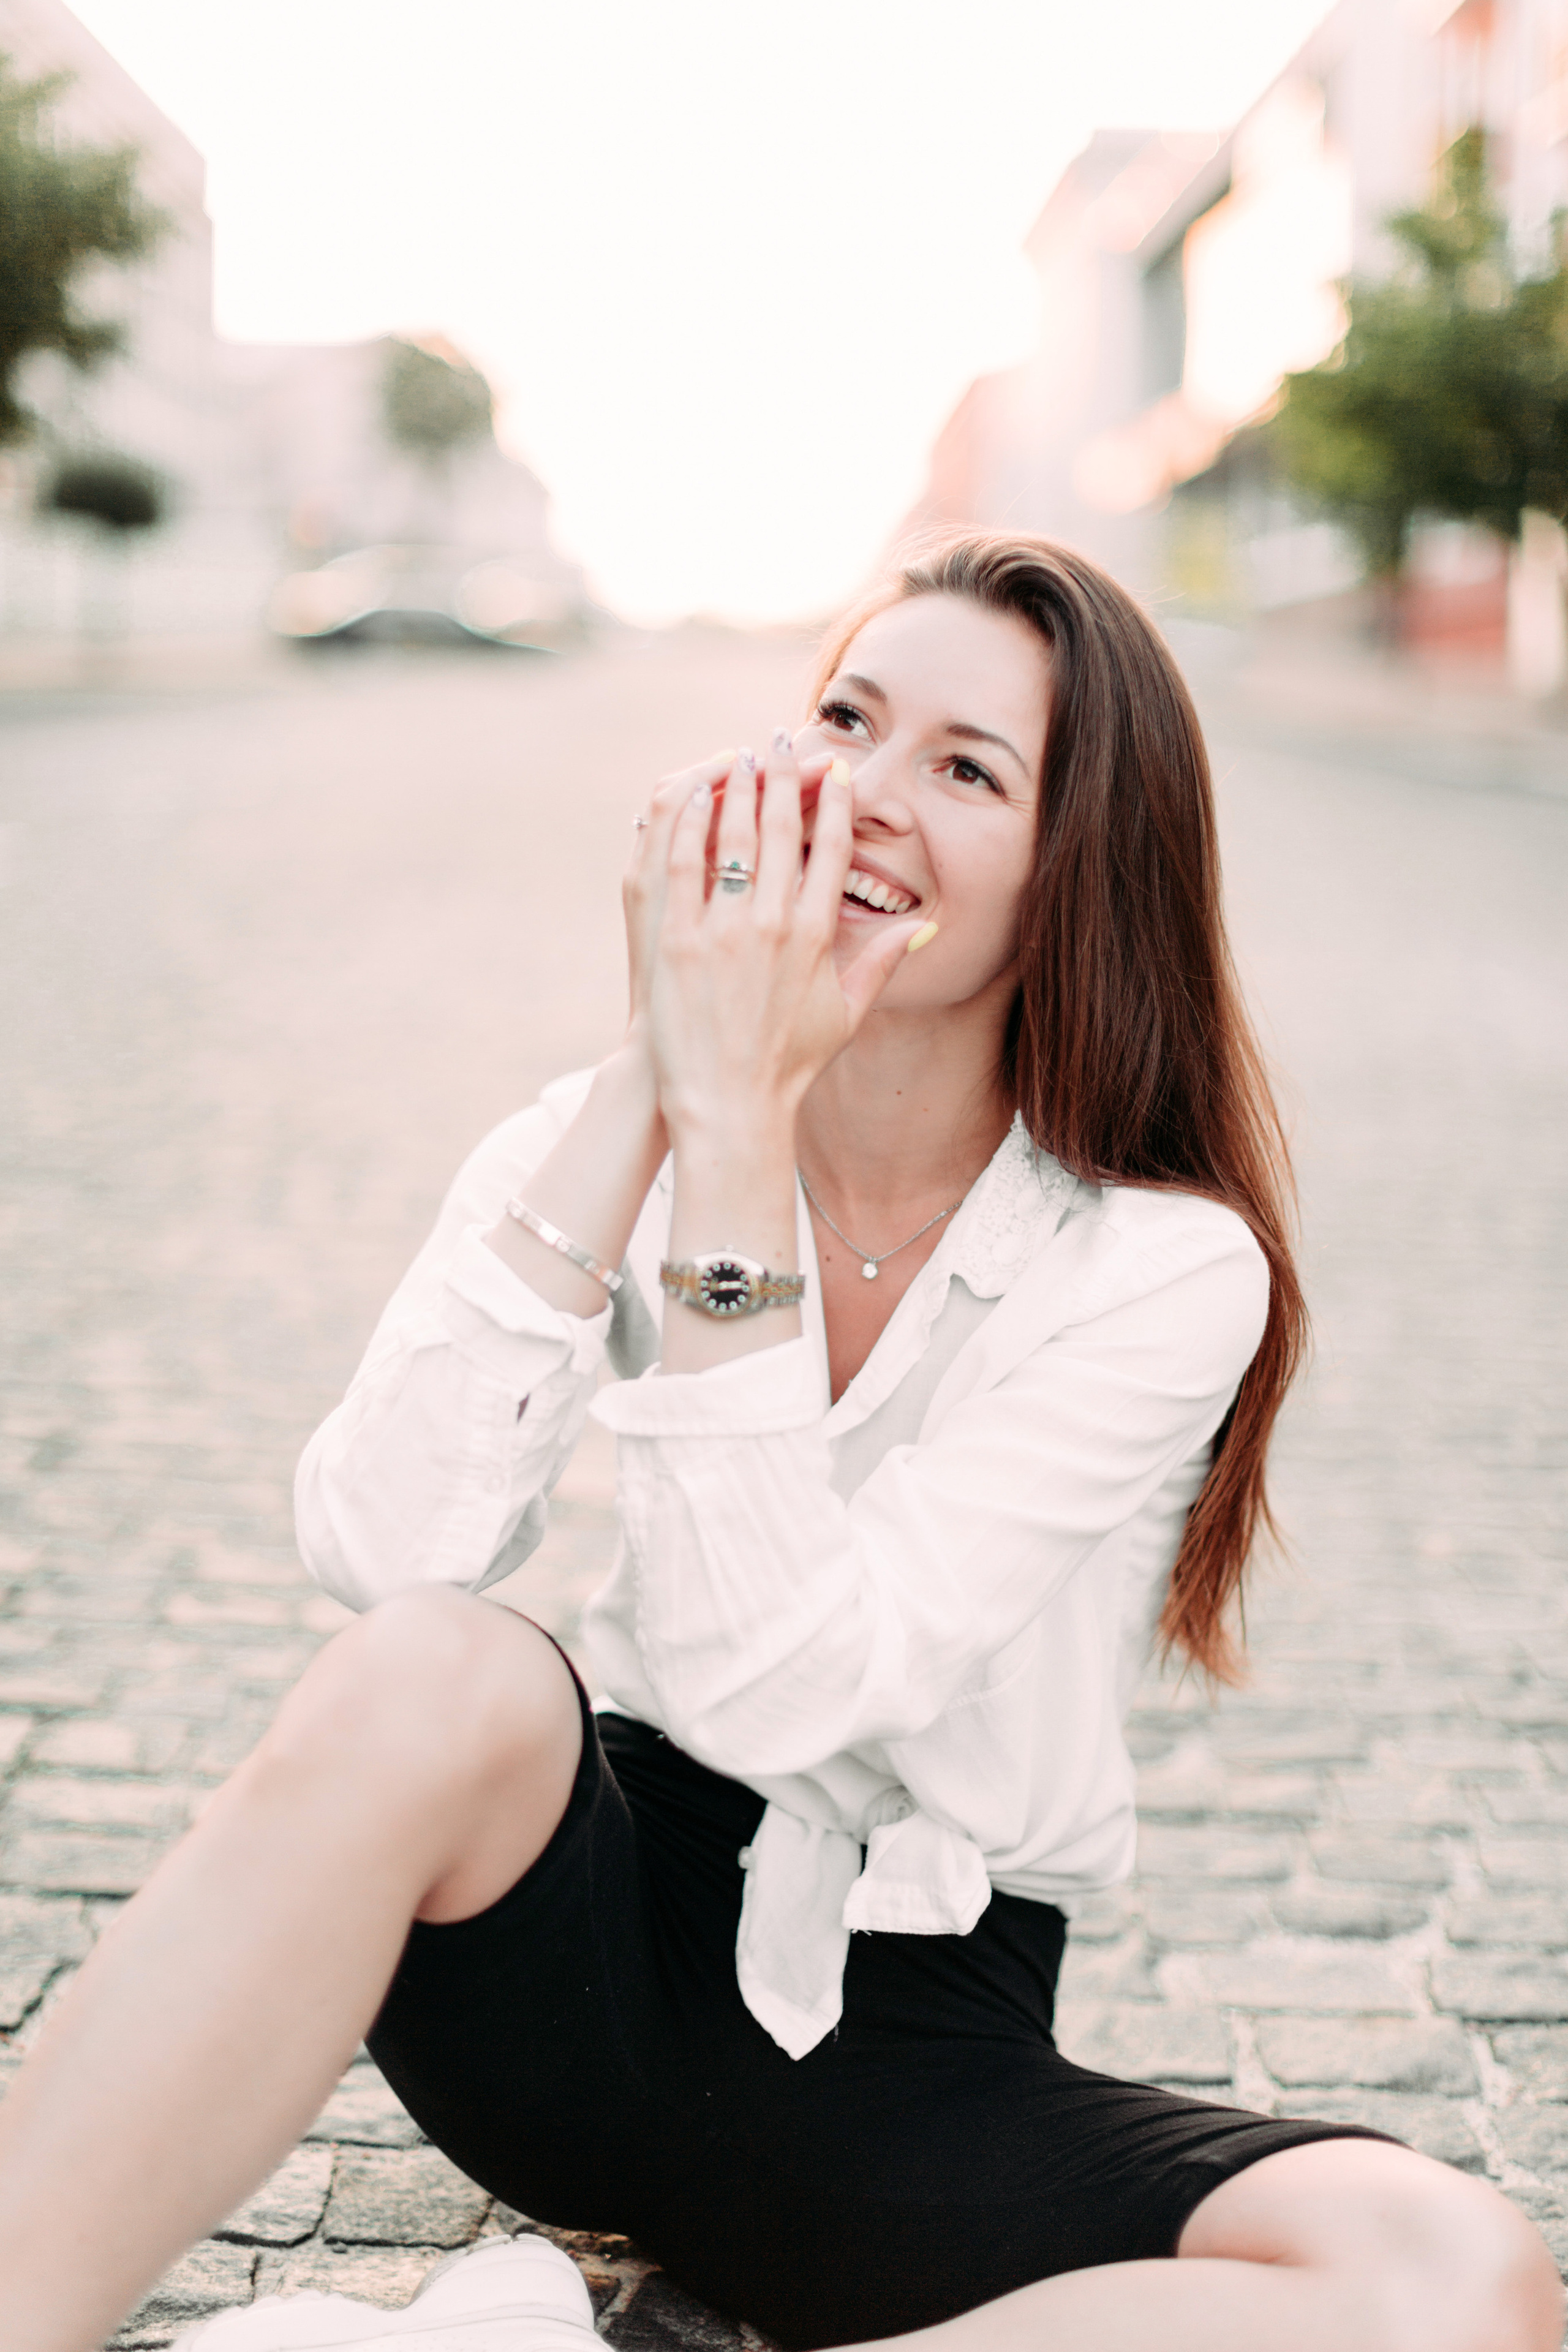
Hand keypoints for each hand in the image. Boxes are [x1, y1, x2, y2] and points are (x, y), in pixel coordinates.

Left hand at [647, 733, 926, 1138]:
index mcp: (817, 936)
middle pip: (782, 828)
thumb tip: (922, 928)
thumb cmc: (789, 1065)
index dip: (834, 800)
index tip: (833, 769)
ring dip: (737, 787)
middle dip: (783, 775)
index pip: (831, 847)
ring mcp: (723, 929)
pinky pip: (682, 862)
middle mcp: (774, 924)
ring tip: (738, 757)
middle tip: (779, 740)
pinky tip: (692, 798)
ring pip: (733, 835)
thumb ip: (881, 963)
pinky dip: (688, 824)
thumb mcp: (847, 1015)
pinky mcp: (678, 938)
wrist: (729, 1104)